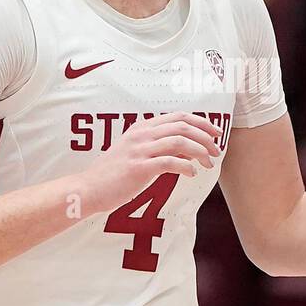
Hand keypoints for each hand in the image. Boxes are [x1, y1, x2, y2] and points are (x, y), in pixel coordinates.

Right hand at [83, 111, 222, 212]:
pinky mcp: (139, 167)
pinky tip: (192, 174)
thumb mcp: (135, 152)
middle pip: (183, 126)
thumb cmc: (113, 174)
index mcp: (142, 128)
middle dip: (205, 137)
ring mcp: (140, 150)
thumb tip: (187, 151)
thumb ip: (158, 147)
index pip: (179, 116)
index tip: (215, 133)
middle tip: (217, 150)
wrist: (89, 189)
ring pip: (180, 142)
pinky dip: (186, 167)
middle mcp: (142, 134)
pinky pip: (170, 162)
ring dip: (200, 152)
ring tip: (209, 164)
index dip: (201, 122)